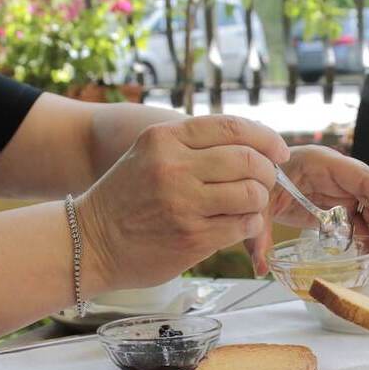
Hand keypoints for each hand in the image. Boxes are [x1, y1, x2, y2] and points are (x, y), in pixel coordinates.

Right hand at [75, 115, 288, 292]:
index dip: (266, 138)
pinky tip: (239, 225)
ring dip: (259, 201)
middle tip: (266, 182)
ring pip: (252, 194)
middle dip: (267, 172)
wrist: (90, 243)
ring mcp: (184, 204)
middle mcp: (175, 167)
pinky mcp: (192, 237)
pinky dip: (250, 225)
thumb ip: (193, 144)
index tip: (278, 151)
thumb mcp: (150, 154)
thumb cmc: (126, 198)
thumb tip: (252, 143)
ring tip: (249, 206)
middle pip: (249, 160)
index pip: (232, 127)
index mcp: (165, 138)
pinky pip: (243, 225)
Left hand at [245, 145, 368, 275]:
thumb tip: (261, 268)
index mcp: (324, 163)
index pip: (366, 179)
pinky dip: (367, 238)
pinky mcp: (336, 204)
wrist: (253, 175)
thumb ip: (257, 235)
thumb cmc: (258, 179)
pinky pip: (360, 220)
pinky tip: (368, 257)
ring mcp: (340, 189)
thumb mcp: (257, 205)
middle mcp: (339, 174)